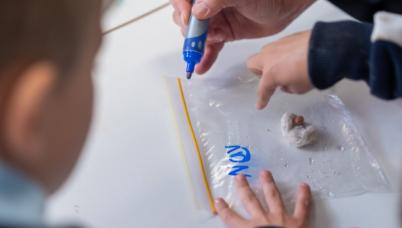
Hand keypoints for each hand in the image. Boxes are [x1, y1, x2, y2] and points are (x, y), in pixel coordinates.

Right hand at [170, 0, 314, 73]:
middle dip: (189, 31)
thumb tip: (198, 12)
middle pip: (186, 19)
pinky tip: (201, 66)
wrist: (286, 8)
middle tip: (197, 39)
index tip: (187, 19)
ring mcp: (216, 20)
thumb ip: (217, 0)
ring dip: (196, 47)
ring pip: (197, 36)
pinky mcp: (224, 34)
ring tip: (198, 56)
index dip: (181, 8)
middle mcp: (209, 5)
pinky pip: (210, 47)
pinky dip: (205, 57)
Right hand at [215, 171, 311, 227]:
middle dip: (244, 187)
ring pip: (272, 197)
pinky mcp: (298, 222)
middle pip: (250, 200)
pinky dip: (303, 196)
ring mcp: (280, 218)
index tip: (219, 201)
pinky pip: (301, 207)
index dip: (224, 209)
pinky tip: (304, 186)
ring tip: (265, 173)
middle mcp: (263, 221)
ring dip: (268, 183)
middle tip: (240, 177)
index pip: (232, 219)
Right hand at [247, 31, 312, 109]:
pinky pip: (280, 46)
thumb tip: (285, 82)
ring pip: (267, 52)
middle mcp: (269, 57)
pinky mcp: (289, 37)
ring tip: (285, 66)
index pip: (262, 89)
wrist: (326, 50)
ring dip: (272, 60)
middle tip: (271, 76)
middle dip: (259, 71)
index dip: (262, 99)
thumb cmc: (311, 73)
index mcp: (270, 73)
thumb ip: (287, 87)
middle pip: (253, 63)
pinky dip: (284, 53)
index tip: (261, 105)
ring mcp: (278, 45)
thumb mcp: (298, 88)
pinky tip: (296, 57)